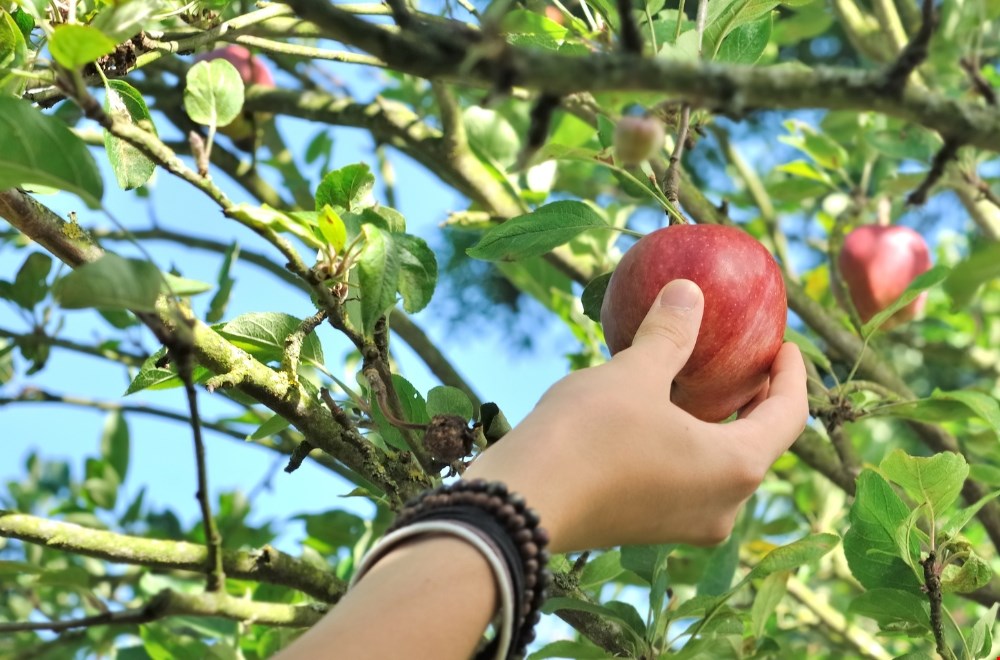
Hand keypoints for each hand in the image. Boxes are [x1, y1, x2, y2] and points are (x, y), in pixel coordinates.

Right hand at [465, 279, 807, 552]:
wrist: (523, 504)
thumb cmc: (587, 436)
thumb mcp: (632, 374)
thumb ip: (670, 333)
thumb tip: (690, 289)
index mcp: (735, 467)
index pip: (787, 417)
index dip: (792, 377)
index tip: (785, 346)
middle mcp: (722, 506)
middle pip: (758, 446)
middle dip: (755, 403)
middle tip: (746, 363)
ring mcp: (686, 524)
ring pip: (721, 467)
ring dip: (718, 425)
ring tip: (703, 386)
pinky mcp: (651, 528)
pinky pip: (688, 481)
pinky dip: (688, 446)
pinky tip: (660, 417)